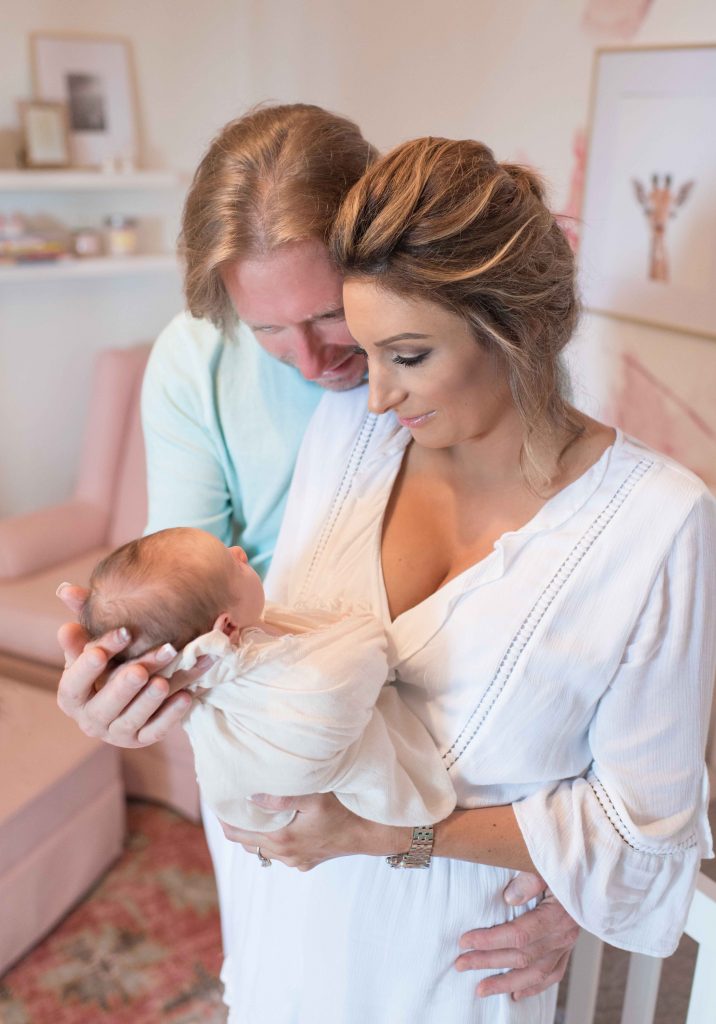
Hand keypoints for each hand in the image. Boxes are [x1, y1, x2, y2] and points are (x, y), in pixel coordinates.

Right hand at [56, 582, 210, 747]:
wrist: (131, 692)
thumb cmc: (106, 663)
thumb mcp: (92, 645)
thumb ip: (84, 622)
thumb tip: (67, 591)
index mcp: (71, 695)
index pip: (75, 682)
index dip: (89, 663)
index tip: (116, 637)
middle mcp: (90, 718)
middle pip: (104, 705)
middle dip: (122, 686)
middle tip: (140, 670)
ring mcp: (117, 733)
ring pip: (132, 720)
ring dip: (148, 702)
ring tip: (162, 683)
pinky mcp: (142, 739)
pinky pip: (156, 731)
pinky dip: (170, 715)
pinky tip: (186, 696)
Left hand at [219, 793, 409, 870]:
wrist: (370, 834)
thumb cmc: (344, 811)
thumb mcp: (315, 797)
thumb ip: (282, 797)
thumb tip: (250, 796)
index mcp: (281, 839)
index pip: (235, 832)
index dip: (223, 816)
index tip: (218, 797)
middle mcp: (284, 855)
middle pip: (245, 841)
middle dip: (234, 823)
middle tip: (229, 800)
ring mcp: (295, 861)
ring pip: (261, 848)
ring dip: (253, 831)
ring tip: (249, 809)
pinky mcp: (306, 862)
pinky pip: (279, 852)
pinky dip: (271, 838)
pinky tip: (277, 822)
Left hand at [455, 873, 578, 999]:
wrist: (590, 875)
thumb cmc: (561, 867)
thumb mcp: (545, 866)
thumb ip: (529, 880)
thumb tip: (509, 898)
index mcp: (557, 914)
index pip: (519, 935)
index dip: (490, 940)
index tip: (465, 941)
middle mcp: (563, 935)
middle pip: (521, 956)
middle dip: (487, 961)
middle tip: (460, 964)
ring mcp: (566, 946)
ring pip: (535, 973)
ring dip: (505, 983)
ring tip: (480, 989)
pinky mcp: (567, 950)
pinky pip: (551, 976)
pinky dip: (532, 987)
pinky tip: (514, 994)